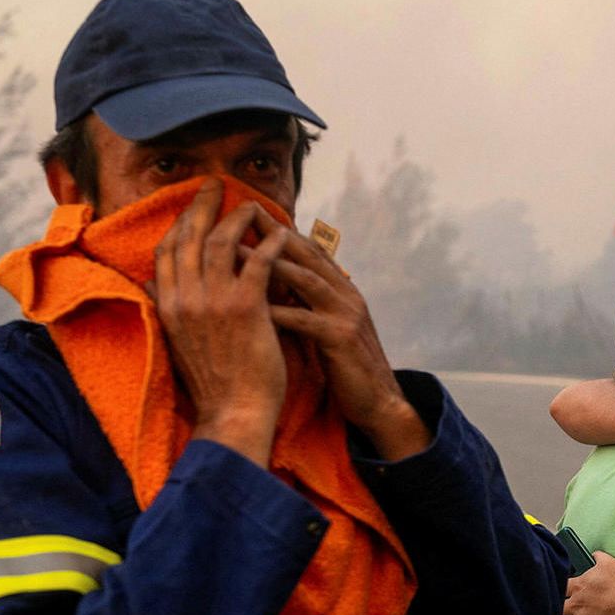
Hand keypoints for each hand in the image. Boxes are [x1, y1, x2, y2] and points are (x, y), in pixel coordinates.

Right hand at [153, 178, 288, 464]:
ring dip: (238, 218)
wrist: (234, 413)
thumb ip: (165, 309)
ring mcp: (213, 302)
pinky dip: (268, 243)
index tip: (193, 206)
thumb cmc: (213, 383)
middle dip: (202, 206)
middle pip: (189, 237)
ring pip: (221, 242)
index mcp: (167, 306)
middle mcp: (184, 298)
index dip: (180, 223)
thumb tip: (147, 284)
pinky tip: (280, 233)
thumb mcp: (176, 342)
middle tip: (216, 184)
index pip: (167, 251)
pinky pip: (257, 262)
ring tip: (254, 204)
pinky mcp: (245, 308)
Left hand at [253, 209, 430, 460]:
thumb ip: (309, 303)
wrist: (379, 401)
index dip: (279, 230)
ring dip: (270, 263)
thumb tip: (274, 284)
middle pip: (307, 254)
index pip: (309, 250)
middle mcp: (347, 295)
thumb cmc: (346, 366)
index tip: (248, 213)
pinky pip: (306, 320)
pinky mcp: (342, 339)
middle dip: (273, 233)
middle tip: (240, 215)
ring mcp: (347, 315)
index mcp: (343, 289)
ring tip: (235, 253)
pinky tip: (252, 306)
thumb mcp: (328, 326)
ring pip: (306, 280)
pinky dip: (279, 311)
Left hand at [562, 551, 614, 614]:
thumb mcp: (610, 563)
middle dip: (562, 607)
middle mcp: (576, 603)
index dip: (562, 589)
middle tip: (568, 606)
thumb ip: (598, 557)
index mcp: (578, 586)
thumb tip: (594, 554)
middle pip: (559, 608)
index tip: (566, 591)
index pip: (560, 588)